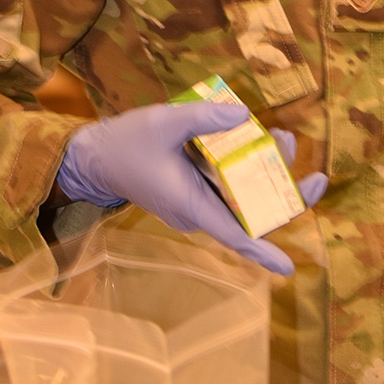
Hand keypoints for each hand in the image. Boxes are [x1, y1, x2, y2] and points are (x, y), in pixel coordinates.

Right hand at [56, 101, 326, 275]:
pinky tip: (254, 139)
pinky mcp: (193, 193)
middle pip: (249, 213)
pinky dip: (244, 169)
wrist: (94, 157)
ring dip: (264, 172)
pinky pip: (227, 189)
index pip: (235, 236)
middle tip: (288, 143)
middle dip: (280, 185)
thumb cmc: (126, 143)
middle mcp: (198, 212)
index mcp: (192, 206)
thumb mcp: (163, 122)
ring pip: (241, 199)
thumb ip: (203, 117)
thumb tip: (244, 115)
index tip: (288, 268)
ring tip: (280, 135)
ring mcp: (196, 205)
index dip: (263, 253)